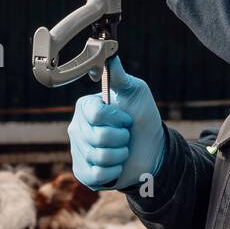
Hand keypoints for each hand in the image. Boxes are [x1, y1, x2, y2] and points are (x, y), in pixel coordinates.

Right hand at [68, 56, 166, 191]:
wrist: (152, 149)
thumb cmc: (142, 118)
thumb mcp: (135, 92)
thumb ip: (120, 76)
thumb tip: (110, 54)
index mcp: (85, 108)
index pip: (95, 114)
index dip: (117, 118)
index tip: (126, 118)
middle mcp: (76, 128)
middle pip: (98, 137)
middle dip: (121, 138)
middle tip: (126, 136)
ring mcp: (78, 151)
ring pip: (99, 156)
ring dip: (121, 154)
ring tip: (123, 150)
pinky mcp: (83, 173)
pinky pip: (97, 174)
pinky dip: (114, 170)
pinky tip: (117, 165)